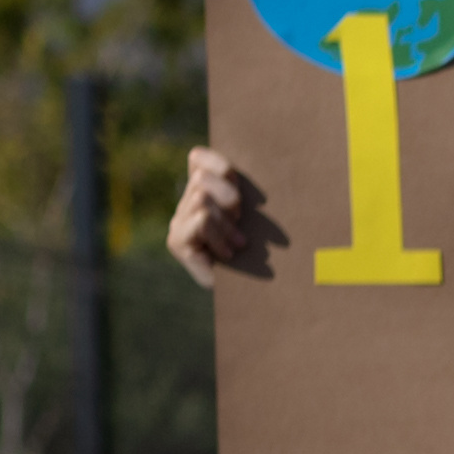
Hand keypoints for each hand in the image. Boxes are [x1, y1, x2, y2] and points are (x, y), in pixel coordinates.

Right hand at [166, 146, 277, 283]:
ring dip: (226, 222)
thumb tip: (276, 168)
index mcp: (204, 192)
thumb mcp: (258, 219)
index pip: (198, 158)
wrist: (250, 295)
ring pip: (201, 199)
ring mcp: (178, 223)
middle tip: (240, 219)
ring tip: (240, 242)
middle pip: (202, 178)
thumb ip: (251, 196)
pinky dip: (219, 235)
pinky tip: (229, 253)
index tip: (238, 182)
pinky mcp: (176, 242)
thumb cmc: (261, 254)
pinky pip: (200, 220)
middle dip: (228, 196)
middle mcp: (187, 204)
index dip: (217, 163)